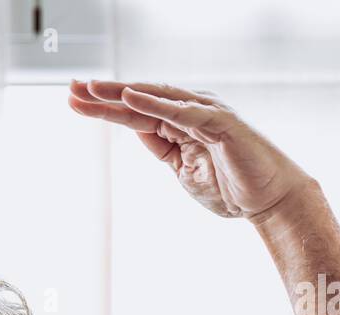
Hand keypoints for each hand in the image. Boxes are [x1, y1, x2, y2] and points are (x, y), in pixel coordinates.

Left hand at [68, 80, 312, 219]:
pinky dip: (156, 104)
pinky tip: (130, 97)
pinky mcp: (220, 123)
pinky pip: (183, 112)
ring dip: (122, 93)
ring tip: (91, 88)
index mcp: (179, 124)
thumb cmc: (231, 187)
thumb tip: (139, 133)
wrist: (269, 201)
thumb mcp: (183, 170)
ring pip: (155, 99)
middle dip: (103, 94)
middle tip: (70, 88)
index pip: (134, 112)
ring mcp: (206, 114)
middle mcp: (190, 112)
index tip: (74, 101)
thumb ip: (163, 149)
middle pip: (138, 100)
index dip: (103, 106)